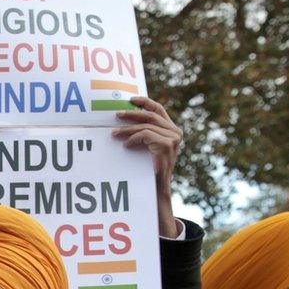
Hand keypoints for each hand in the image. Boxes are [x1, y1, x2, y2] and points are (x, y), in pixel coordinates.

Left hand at [112, 96, 181, 237]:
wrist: (157, 188)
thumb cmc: (149, 169)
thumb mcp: (148, 147)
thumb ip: (144, 133)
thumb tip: (124, 118)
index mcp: (171, 130)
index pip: (158, 109)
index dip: (145, 102)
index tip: (130, 99)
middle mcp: (175, 132)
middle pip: (151, 115)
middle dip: (132, 113)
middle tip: (115, 115)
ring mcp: (173, 139)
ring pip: (146, 125)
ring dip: (127, 129)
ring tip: (114, 134)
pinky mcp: (167, 146)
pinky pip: (146, 135)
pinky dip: (133, 138)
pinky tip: (126, 145)